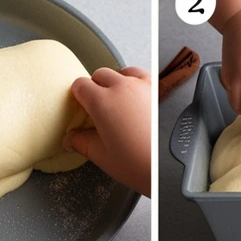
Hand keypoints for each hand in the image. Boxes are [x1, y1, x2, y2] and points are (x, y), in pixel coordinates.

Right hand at [65, 67, 151, 196]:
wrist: (169, 168)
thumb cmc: (139, 164)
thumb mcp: (102, 156)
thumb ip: (82, 142)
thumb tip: (71, 138)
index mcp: (102, 101)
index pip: (80, 84)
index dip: (78, 95)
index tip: (81, 106)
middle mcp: (123, 88)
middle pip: (100, 74)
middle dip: (96, 88)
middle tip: (100, 108)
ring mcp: (144, 86)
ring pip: (124, 72)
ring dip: (118, 82)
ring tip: (121, 102)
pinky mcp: (162, 91)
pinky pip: (145, 78)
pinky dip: (139, 84)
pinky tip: (140, 102)